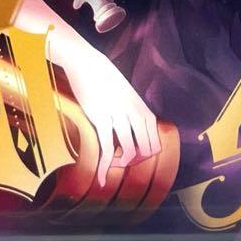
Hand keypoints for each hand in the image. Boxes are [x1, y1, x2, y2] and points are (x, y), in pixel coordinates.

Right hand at [62, 45, 161, 185]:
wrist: (87, 62)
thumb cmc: (104, 76)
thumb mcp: (125, 92)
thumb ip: (131, 109)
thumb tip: (133, 125)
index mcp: (141, 106)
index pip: (154, 138)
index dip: (148, 153)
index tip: (137, 157)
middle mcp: (134, 112)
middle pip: (145, 146)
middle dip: (137, 160)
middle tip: (124, 163)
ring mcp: (118, 115)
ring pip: (129, 149)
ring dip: (123, 163)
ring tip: (114, 166)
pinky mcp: (100, 118)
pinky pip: (106, 148)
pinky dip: (105, 166)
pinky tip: (102, 177)